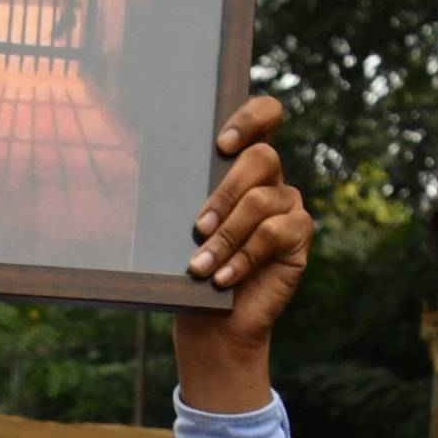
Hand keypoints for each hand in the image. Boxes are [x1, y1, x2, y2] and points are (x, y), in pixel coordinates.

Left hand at [172, 97, 310, 404]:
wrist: (212, 321)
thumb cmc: (192, 269)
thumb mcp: (182, 228)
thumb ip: (185, 194)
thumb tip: (139, 169)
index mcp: (243, 164)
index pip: (264, 116)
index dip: (251, 118)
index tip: (221, 143)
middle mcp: (271, 179)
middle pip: (261, 157)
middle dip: (226, 191)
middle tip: (198, 226)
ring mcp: (288, 207)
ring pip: (261, 202)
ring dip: (226, 237)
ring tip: (199, 266)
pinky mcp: (298, 237)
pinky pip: (273, 235)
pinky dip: (243, 258)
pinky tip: (222, 279)